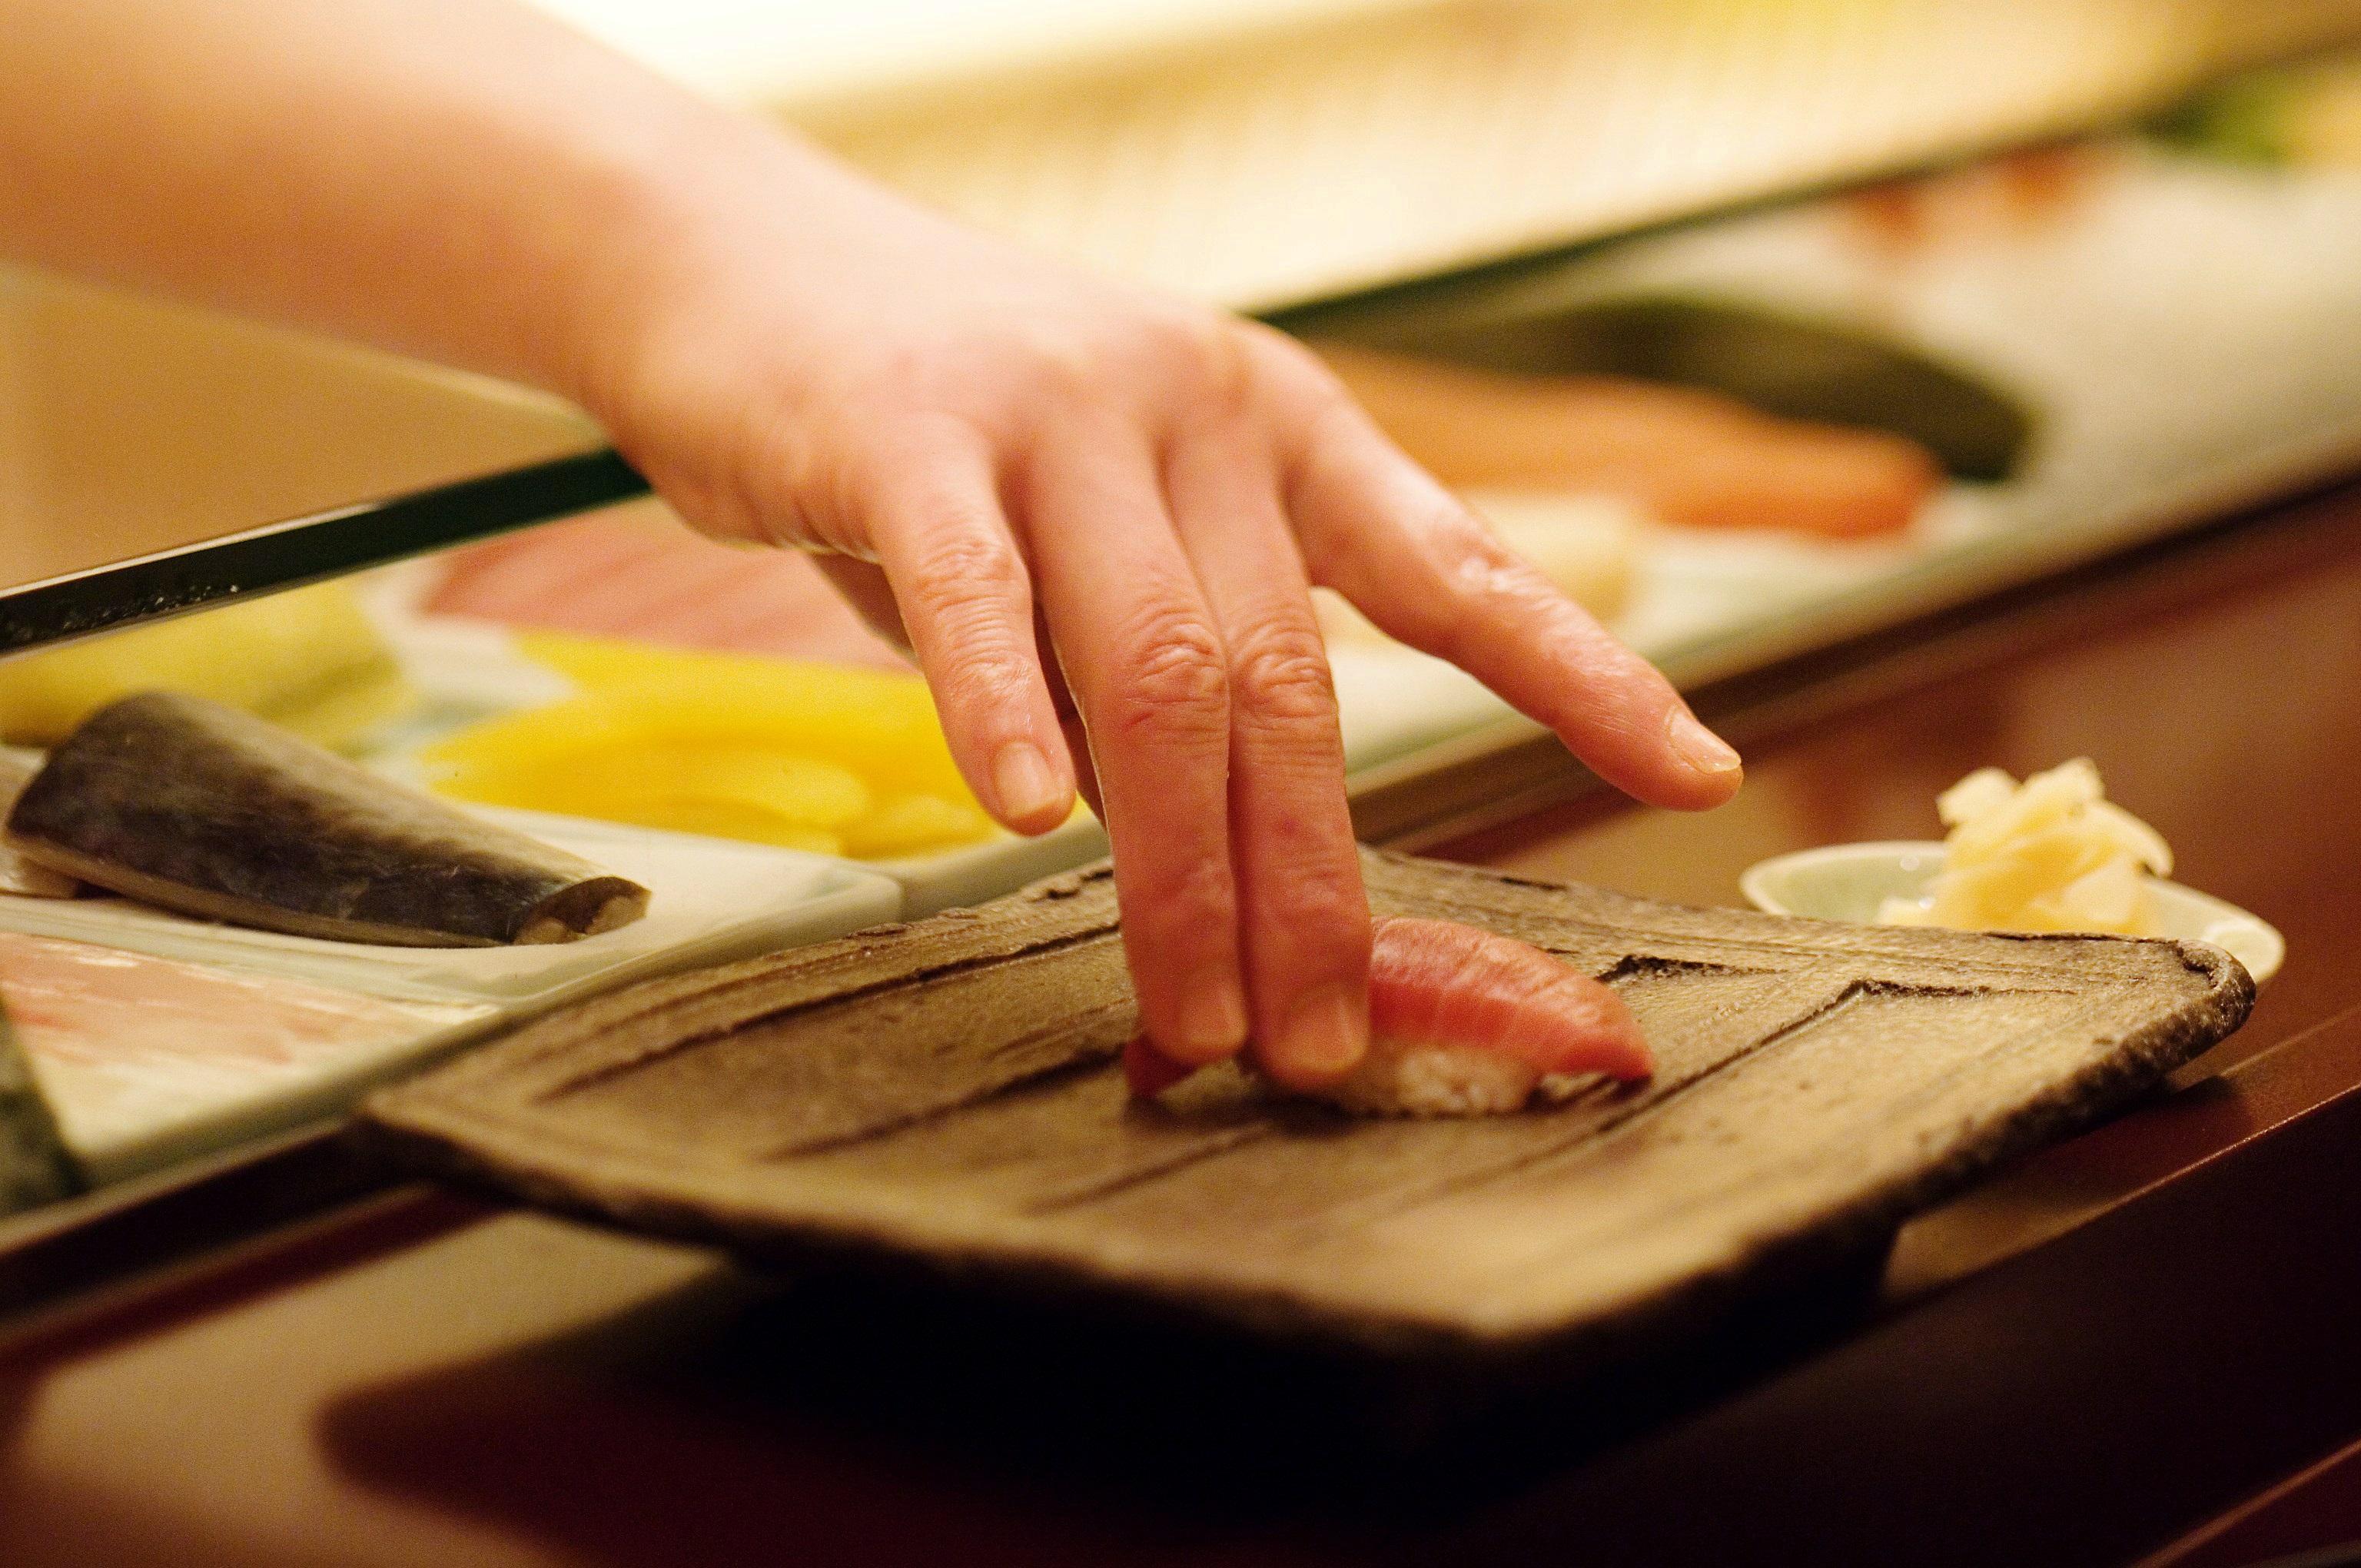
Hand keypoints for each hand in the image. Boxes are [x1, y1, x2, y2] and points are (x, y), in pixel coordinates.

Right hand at [577, 140, 1743, 1087]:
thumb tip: (1206, 856)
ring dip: (1184, 862)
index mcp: (1272, 423)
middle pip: (1289, 677)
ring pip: (1160, 662)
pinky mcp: (905, 430)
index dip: (1582, 672)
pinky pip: (976, 592)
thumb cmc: (937, 420)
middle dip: (1313, 882)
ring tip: (1193, 1007)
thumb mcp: (1093, 527)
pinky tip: (1026, 818)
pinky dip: (1009, 712)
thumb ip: (1155, 667)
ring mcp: (1055, 407)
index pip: (1454, 560)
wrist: (736, 261)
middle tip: (1320, 1034)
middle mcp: (1192, 404)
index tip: (1695, 773)